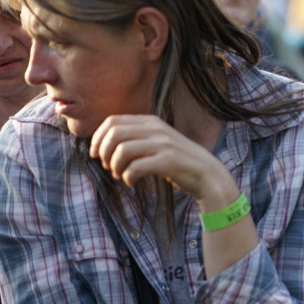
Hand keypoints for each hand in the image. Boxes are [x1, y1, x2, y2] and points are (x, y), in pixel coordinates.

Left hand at [89, 115, 234, 210]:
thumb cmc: (178, 162)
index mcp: (151, 122)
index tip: (95, 154)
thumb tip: (102, 145)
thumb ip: (136, 139)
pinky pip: (135, 167)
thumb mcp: (157, 143)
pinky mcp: (169, 161)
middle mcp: (156, 129)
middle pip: (114, 134)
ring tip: (120, 175)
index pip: (113, 121)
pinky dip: (127, 177)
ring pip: (122, 150)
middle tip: (108, 167)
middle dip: (104, 152)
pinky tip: (132, 182)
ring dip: (115, 166)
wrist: (208, 175)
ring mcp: (164, 144)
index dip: (98, 138)